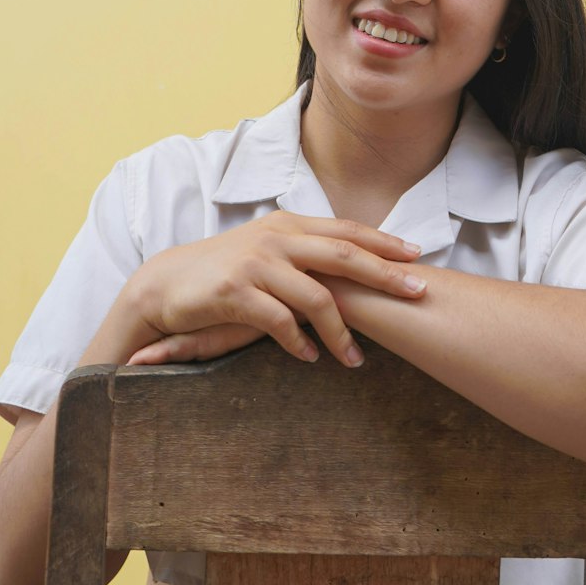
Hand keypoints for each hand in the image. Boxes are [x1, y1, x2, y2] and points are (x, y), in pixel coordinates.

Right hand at [125, 210, 425, 368]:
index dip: (383, 241)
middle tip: (418, 291)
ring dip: (341, 332)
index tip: (417, 255)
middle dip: (385, 275)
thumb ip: (302, 251)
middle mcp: (277, 238)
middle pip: (343, 255)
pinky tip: (310, 358)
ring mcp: (257, 263)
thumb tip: (349, 261)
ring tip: (355, 360)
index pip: (346, 231)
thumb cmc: (223, 270)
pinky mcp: (236, 291)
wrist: (167, 283)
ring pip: (316, 297)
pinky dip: (299, 343)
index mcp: (289, 224)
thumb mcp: (266, 250)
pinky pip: (280, 322)